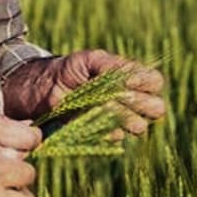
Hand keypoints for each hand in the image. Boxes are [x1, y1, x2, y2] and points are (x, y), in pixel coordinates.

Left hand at [3, 50, 164, 132]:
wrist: (40, 89)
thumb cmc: (66, 69)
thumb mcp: (88, 60)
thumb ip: (112, 67)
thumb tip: (134, 79)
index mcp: (129, 78)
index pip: (155, 82)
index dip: (145, 83)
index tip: (126, 81)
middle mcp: (129, 100)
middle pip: (155, 108)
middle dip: (137, 103)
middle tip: (112, 96)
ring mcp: (117, 118)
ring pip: (138, 125)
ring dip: (120, 116)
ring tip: (97, 105)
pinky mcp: (102, 133)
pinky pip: (115, 136)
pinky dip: (103, 127)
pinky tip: (87, 117)